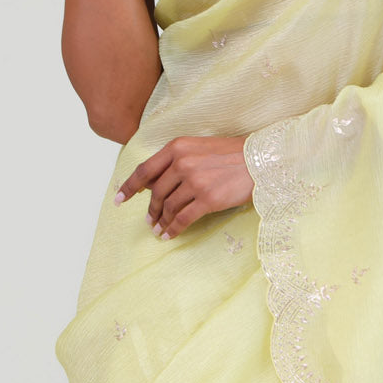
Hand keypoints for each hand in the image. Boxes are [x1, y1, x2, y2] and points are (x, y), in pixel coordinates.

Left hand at [113, 135, 253, 238]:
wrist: (262, 159)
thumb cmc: (233, 154)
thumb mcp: (199, 148)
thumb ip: (175, 161)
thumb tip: (151, 183)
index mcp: (178, 147)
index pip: (145, 170)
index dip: (129, 187)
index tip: (119, 199)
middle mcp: (183, 163)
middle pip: (156, 192)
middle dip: (151, 210)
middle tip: (149, 220)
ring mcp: (195, 181)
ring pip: (168, 207)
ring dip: (161, 222)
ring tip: (159, 230)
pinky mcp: (208, 199)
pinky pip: (183, 218)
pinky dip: (174, 229)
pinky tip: (170, 235)